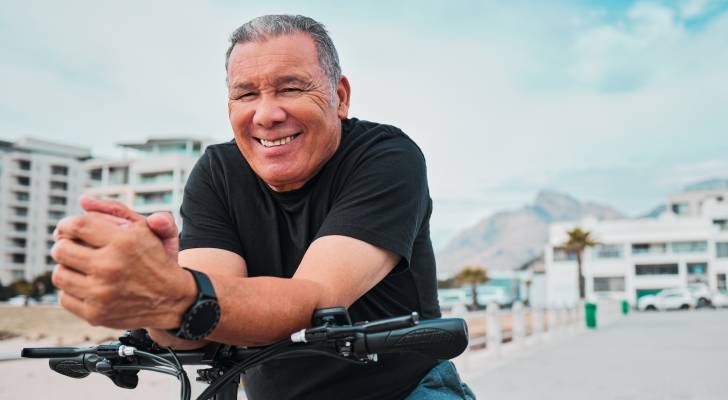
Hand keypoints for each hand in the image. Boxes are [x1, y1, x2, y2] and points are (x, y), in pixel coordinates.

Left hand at [51, 198, 194, 329]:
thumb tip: (83, 201)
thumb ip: (117, 209)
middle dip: (65, 245)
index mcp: (124, 241)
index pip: (76, 225)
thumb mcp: (148, 228)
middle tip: (75, 247)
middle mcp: (111, 267)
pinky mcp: (96, 314)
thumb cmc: (158, 259)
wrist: (174, 299)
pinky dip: (73, 290)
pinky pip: (64, 297)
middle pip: (61, 250)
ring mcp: (102, 293)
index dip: (67, 224)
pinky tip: (88, 285)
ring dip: (68, 268)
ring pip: (59, 274)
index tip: (69, 228)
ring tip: (82, 267)